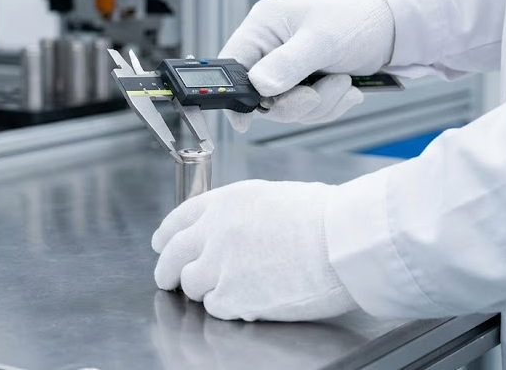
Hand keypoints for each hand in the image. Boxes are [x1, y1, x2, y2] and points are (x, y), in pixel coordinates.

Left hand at [151, 180, 358, 321]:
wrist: (343, 242)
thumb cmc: (325, 218)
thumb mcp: (273, 198)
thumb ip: (241, 215)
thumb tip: (232, 230)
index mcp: (225, 202)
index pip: (179, 218)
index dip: (166, 234)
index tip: (161, 244)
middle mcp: (214, 231)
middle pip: (172, 255)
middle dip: (167, 270)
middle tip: (168, 280)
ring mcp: (220, 265)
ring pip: (192, 285)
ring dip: (203, 290)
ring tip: (225, 291)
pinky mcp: (233, 296)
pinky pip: (216, 307)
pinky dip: (226, 307)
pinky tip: (245, 302)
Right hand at [220, 0, 394, 131]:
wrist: (389, 24)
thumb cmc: (354, 16)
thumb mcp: (321, 38)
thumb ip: (287, 63)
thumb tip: (259, 86)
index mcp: (262, 29)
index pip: (231, 67)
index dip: (234, 95)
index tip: (245, 121)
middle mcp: (268, 51)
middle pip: (260, 97)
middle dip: (294, 103)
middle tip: (317, 94)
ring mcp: (286, 71)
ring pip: (286, 109)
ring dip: (320, 104)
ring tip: (342, 81)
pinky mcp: (304, 85)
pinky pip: (307, 112)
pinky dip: (330, 106)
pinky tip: (346, 87)